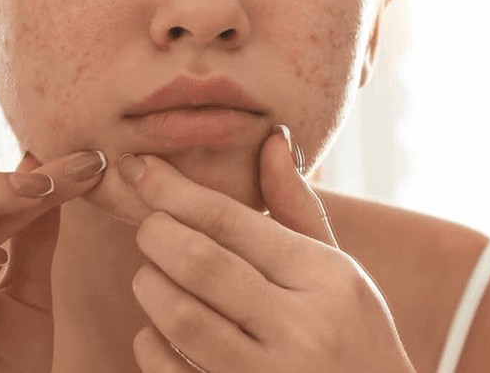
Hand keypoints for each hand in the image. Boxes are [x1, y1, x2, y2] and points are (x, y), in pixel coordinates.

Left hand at [121, 126, 415, 372]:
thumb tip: (271, 139)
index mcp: (326, 279)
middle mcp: (303, 328)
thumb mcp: (340, 275)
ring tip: (154, 278)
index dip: (172, 189)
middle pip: (197, 261)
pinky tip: (161, 331)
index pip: (231, 220)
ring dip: (150, 287)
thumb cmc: (351, 339)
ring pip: (177, 315)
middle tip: (149, 230)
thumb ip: (297, 211)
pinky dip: (149, 342)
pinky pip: (166, 367)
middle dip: (155, 235)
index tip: (138, 168)